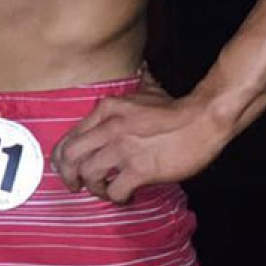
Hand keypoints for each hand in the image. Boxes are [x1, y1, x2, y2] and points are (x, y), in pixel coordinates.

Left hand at [53, 88, 225, 201]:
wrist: (203, 121)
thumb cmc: (177, 109)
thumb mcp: (149, 90)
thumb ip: (139, 82)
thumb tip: (141, 68)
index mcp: (106, 109)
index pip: (69, 137)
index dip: (62, 159)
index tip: (68, 170)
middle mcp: (109, 128)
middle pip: (70, 157)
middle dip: (69, 176)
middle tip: (78, 187)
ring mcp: (124, 148)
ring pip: (89, 174)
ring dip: (94, 188)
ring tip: (106, 192)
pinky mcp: (140, 168)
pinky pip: (115, 190)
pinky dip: (117, 198)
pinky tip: (127, 196)